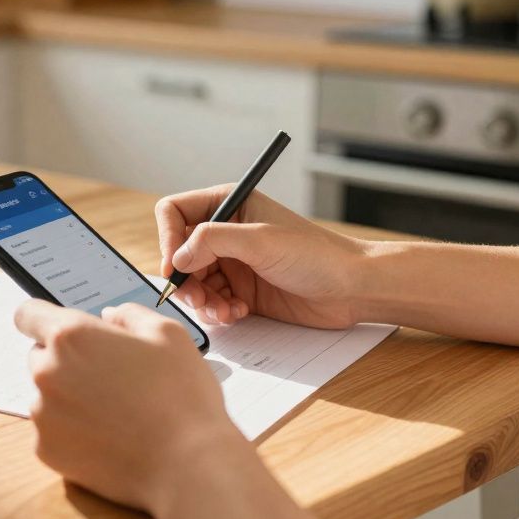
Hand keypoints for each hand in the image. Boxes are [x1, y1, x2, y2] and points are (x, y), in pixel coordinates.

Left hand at [14, 300, 244, 512]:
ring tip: (114, 413)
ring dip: (69, 397)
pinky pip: (52, 431)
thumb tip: (108, 316)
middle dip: (65, 361)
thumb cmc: (181, 396)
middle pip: (39, 356)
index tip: (60, 331)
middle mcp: (46, 372)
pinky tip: (108, 438)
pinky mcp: (46, 450)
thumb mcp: (168, 335)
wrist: (186, 467)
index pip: (28, 315)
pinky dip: (72, 432)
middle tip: (108, 377)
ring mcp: (42, 415)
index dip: (42, 319)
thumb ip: (129, 315)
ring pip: (46, 396)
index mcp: (71, 337)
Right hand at [156, 186, 369, 327]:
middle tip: (198, 299)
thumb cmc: (316, 254)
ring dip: (202, 300)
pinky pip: (211, 302)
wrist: (352, 288)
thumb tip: (175, 258)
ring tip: (224, 310)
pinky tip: (238, 313)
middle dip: (184, 279)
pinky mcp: (241, 290)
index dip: (167, 238)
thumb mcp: (260, 240)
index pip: (174, 212)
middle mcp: (226, 232)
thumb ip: (212, 241)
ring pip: (192, 282)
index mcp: (228, 205)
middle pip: (178, 253)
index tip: (173, 266)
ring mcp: (233, 262)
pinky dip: (217, 311)